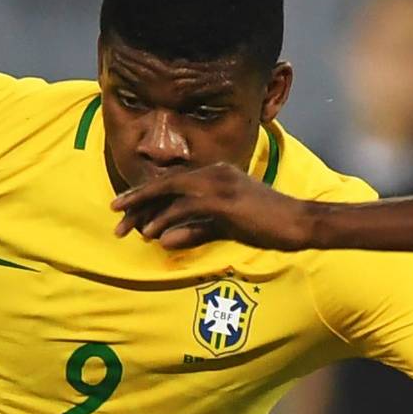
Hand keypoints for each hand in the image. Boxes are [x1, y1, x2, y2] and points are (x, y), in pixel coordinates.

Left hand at [112, 163, 316, 251]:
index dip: (146, 196)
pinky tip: (152, 233)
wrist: (299, 223)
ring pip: (170, 193)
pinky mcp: (224, 200)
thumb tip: (164, 241)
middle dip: (136, 200)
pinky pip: (186, 209)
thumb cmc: (269, 227)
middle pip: (165, 184)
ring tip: (125, 228)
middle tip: (113, 214)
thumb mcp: (226, 228)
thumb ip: (196, 231)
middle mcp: (214, 172)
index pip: (173, 183)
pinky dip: (167, 220)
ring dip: (145, 211)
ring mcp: (219, 184)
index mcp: (216, 173)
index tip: (124, 210)